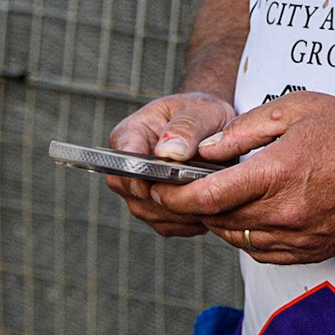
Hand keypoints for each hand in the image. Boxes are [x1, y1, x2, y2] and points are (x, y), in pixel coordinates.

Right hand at [105, 91, 236, 237]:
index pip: (122, 160)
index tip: (158, 181)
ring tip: (209, 195)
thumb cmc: (200, 114)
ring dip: (180, 209)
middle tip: (199, 189)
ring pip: (151, 212)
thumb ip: (186, 127)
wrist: (212, 127)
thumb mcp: (200, 111)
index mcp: (131, 134)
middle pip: (133, 192)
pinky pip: (168, 224)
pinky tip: (208, 206)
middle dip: (166, 195)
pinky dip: (188, 219)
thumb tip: (169, 151)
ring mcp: (139, 192)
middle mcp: (128, 167)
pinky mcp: (155, 210)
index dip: (137, 175)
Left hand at [164, 92, 334, 264]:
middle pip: (217, 221)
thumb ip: (244, 129)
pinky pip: (264, 253)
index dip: (173, 193)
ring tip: (213, 196)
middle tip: (175, 187)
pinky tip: (247, 214)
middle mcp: (285, 213)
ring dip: (218, 221)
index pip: (207, 196)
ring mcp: (300, 237)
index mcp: (277, 173)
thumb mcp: (297, 109)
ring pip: (238, 239)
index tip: (157, 184)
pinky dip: (246, 236)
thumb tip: (204, 149)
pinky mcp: (314, 251)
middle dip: (189, 206)